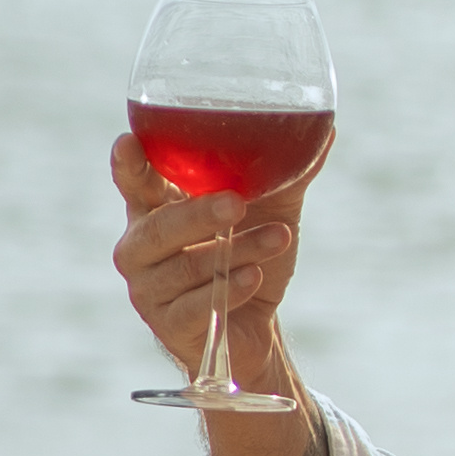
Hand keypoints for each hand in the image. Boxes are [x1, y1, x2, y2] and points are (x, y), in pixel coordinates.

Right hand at [110, 128, 312, 414]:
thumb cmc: (249, 254)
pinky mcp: (168, 326)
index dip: (128, 164)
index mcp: (155, 208)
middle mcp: (141, 247)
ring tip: (278, 238)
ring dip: (236, 251)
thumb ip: (286, 171)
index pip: (133, 181)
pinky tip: (254, 276)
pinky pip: (194, 306)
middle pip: (158, 227)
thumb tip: (326, 130)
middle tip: (236, 203)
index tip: (129, 142)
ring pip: (185, 267)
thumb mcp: (271, 207)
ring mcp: (148, 289)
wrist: (255, 325)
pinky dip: (228, 289)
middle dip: (198, 214)